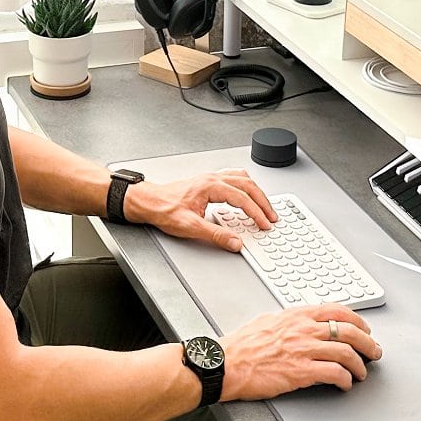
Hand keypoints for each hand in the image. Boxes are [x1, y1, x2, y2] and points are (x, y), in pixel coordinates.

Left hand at [124, 170, 277, 251]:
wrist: (149, 202)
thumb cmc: (164, 210)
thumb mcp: (190, 227)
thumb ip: (216, 235)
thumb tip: (235, 242)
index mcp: (210, 186)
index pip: (242, 198)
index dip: (256, 212)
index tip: (264, 224)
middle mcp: (212, 178)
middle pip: (247, 185)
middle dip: (263, 202)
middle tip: (272, 216)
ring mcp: (210, 178)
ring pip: (243, 179)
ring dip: (256, 192)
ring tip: (265, 206)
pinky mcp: (208, 182)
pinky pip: (234, 178)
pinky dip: (246, 187)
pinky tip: (247, 194)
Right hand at [219, 304, 380, 397]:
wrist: (225, 363)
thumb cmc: (240, 346)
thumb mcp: (267, 321)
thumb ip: (288, 321)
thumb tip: (300, 322)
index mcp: (297, 316)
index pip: (338, 311)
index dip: (358, 321)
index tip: (364, 330)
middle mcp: (304, 330)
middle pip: (349, 331)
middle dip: (368, 343)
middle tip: (373, 352)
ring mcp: (304, 350)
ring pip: (347, 353)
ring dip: (360, 365)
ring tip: (362, 373)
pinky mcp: (301, 372)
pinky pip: (334, 374)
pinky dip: (345, 380)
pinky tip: (345, 384)